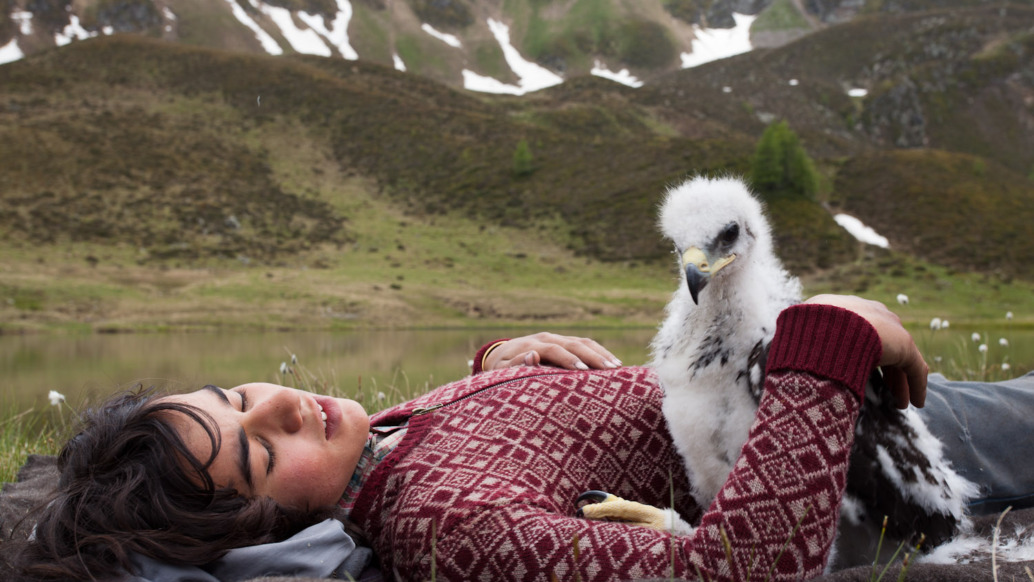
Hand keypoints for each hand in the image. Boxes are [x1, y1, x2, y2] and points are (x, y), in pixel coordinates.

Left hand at [484, 332, 622, 370]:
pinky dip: (600, 352)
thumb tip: (532, 355)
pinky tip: (614, 363)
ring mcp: (557, 338)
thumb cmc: (502, 369)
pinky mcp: (564, 342)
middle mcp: (546, 337)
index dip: (567, 359)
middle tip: (609, 370)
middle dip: (592, 356)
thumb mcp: (502, 369)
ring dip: (601, 353)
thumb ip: (516, 364)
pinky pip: (585, 344)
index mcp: (531, 344)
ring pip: (583, 341)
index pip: (553, 349)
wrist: (502, 356)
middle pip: (573, 343)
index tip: (582, 370)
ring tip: (617, 367)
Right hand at [803, 295, 928, 407]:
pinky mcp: (903, 344)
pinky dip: (915, 385)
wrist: (825, 329)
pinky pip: (913, 368)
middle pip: (882, 345)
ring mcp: (888, 327)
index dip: (860, 355)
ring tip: (899, 404)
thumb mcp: (796, 335)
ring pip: (899, 358)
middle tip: (884, 392)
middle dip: (884, 371)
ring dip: (899, 382)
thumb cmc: (803, 334)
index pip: (858, 332)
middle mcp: (868, 312)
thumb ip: (803, 343)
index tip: (858, 375)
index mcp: (842, 308)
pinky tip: (916, 403)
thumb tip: (788, 359)